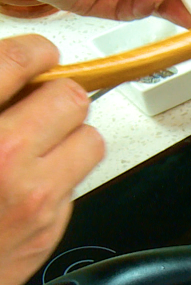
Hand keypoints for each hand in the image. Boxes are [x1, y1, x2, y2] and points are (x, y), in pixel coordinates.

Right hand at [0, 34, 104, 284]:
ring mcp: (31, 199)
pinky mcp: (46, 232)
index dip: (33, 52)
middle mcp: (4, 158)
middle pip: (70, 97)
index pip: (20, 59)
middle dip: (53, 99)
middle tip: (33, 107)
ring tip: (33, 149)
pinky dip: (54, 182)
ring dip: (66, 140)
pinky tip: (19, 191)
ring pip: (88, 140)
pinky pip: (73, 186)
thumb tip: (12, 69)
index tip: (34, 57)